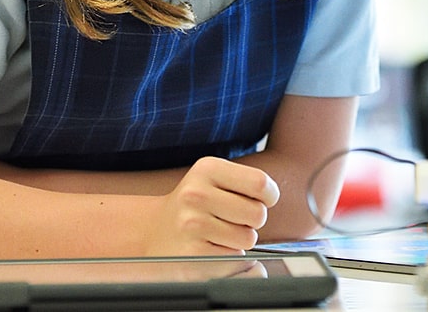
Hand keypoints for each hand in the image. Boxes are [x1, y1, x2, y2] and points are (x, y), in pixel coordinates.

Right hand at [147, 157, 279, 254]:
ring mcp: (192, 225)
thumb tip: (273, 198)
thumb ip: (246, 183)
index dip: (269, 196)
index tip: (262, 200)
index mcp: (207, 169)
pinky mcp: (193, 254)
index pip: (260, 183)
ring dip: (240, 240)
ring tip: (220, 233)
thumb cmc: (195, 205)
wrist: (154, 232)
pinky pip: (235, 259)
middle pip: (258, 213)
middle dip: (253, 220)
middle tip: (234, 219)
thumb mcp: (214, 179)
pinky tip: (211, 247)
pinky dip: (230, 257)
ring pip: (248, 238)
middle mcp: (196, 194)